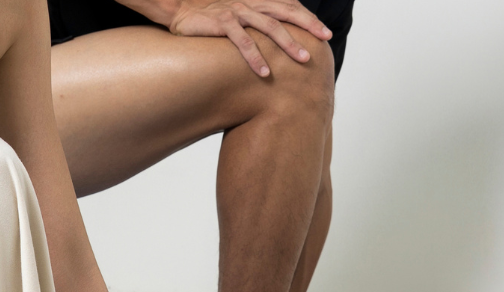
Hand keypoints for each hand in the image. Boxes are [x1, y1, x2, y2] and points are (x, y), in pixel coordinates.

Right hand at [167, 0, 331, 76]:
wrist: (178, 7)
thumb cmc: (210, 15)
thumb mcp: (238, 15)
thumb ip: (257, 24)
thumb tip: (276, 43)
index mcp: (256, 0)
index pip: (288, 5)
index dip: (307, 17)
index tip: (325, 33)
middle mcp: (250, 2)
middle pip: (285, 12)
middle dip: (307, 24)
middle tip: (324, 39)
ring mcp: (236, 11)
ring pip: (269, 26)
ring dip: (288, 43)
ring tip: (303, 59)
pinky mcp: (221, 22)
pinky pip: (241, 41)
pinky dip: (254, 57)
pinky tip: (265, 73)